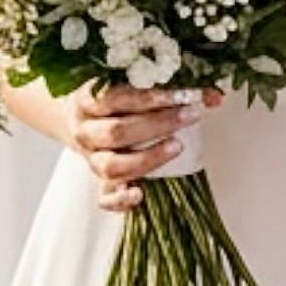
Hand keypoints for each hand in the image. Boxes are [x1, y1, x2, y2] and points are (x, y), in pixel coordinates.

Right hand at [61, 83, 223, 212]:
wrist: (71, 119)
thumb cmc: (111, 100)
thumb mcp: (130, 86)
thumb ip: (169, 88)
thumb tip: (214, 96)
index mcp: (88, 101)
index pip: (116, 97)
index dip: (151, 97)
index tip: (182, 95)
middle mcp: (85, 131)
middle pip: (116, 132)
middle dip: (157, 125)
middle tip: (188, 117)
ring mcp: (91, 159)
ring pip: (111, 166)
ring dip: (147, 158)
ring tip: (177, 147)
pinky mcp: (98, 182)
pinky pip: (104, 197)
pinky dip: (121, 199)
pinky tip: (140, 194)